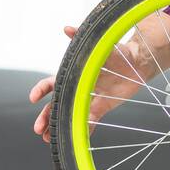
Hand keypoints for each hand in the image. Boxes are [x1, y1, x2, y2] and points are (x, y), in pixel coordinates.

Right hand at [30, 27, 151, 143]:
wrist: (136, 63)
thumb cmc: (115, 51)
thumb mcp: (97, 45)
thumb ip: (80, 38)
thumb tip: (67, 28)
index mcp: (73, 74)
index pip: (51, 84)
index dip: (41, 90)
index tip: (33, 99)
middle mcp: (77, 88)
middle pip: (56, 105)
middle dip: (46, 117)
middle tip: (38, 129)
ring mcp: (88, 99)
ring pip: (69, 115)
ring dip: (58, 127)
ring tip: (49, 138)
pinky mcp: (101, 108)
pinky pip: (89, 122)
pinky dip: (82, 131)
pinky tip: (73, 140)